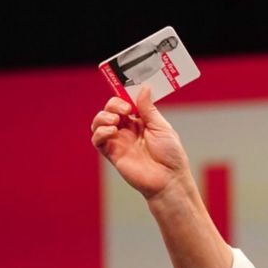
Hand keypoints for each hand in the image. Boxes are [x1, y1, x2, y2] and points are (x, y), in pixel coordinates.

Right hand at [90, 85, 190, 199]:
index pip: (125, 104)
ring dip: (103, 117)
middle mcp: (128, 131)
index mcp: (141, 123)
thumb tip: (144, 88)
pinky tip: (112, 131)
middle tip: (124, 108)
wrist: (169, 180)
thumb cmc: (170, 156)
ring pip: (99, 123)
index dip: (122, 97)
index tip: (126, 94)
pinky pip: (97, 140)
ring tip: (116, 120)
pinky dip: (100, 132)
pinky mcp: (112, 154)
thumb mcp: (162, 127)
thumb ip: (149, 109)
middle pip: (110, 110)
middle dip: (113, 105)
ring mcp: (119, 142)